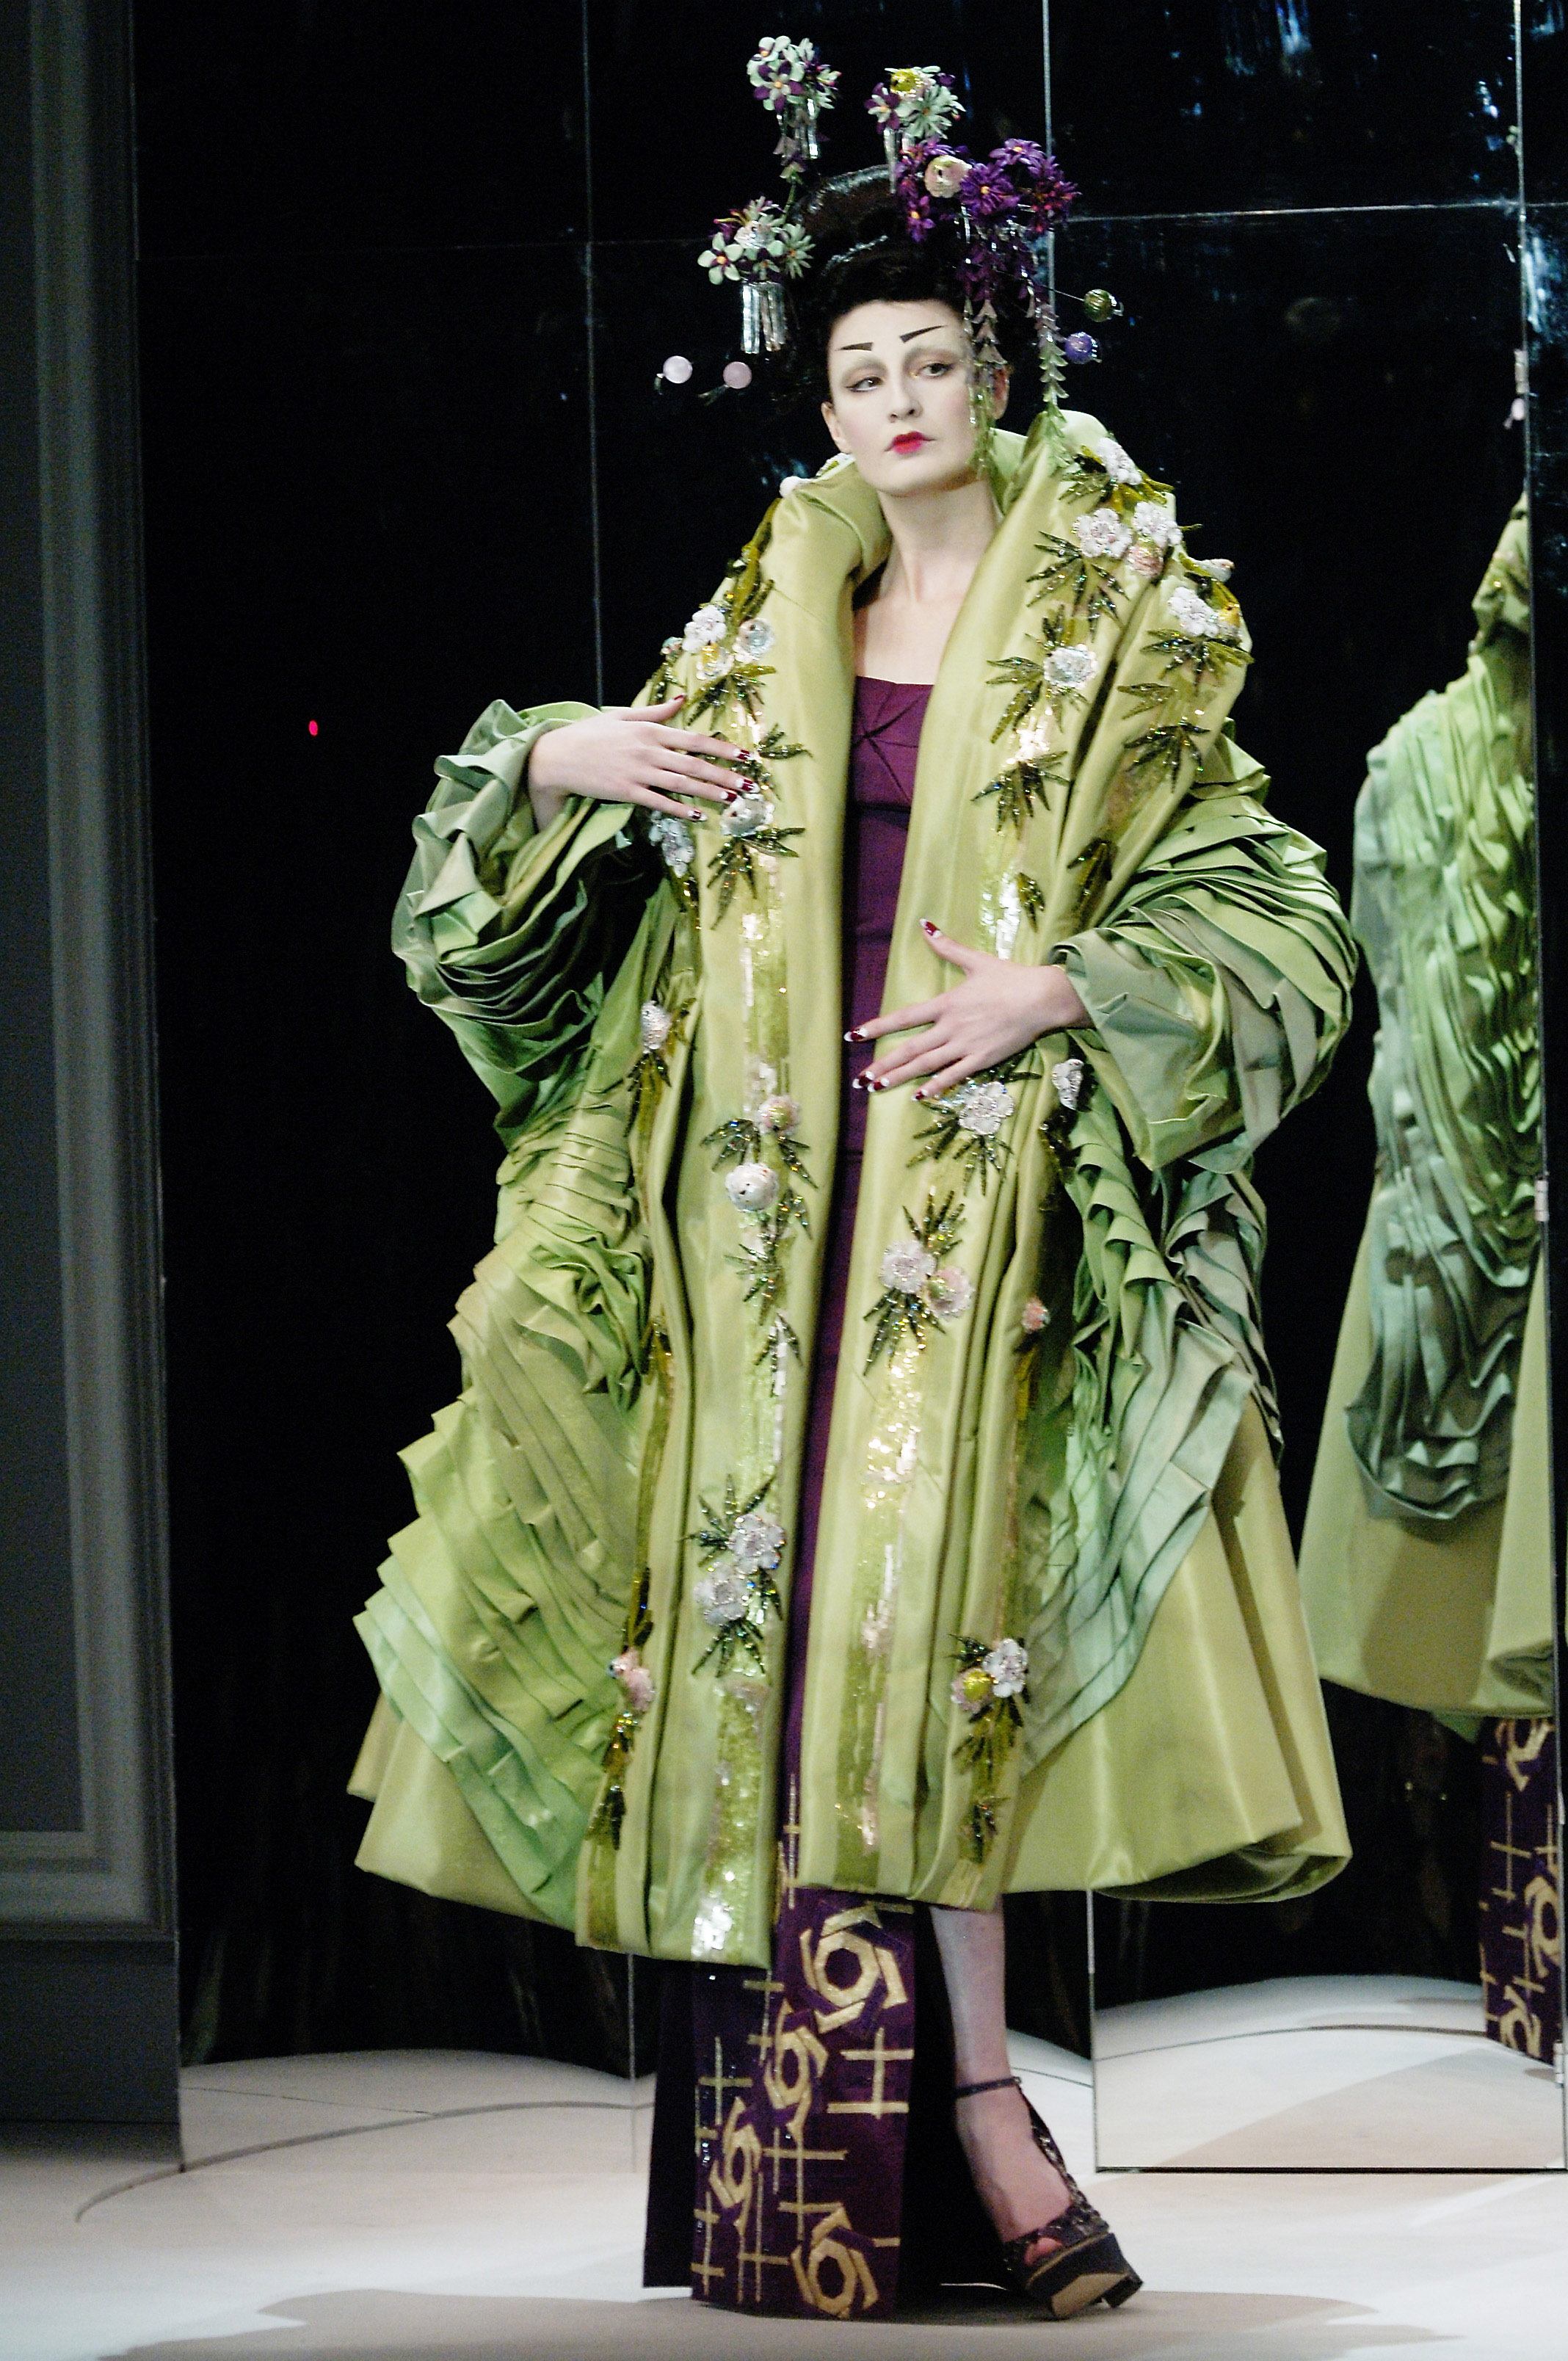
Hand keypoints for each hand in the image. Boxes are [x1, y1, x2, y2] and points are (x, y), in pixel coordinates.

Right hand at [527, 695, 745, 830]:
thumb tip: (681, 700)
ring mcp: (638, 771)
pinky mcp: (626, 791)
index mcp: (649, 730)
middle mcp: (648, 749)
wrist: (557, 756)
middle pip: (694, 764)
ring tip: (732, 800)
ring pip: (681, 783)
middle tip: (750, 785)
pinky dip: (678, 808)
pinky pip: (658, 801)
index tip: (744, 755)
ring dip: (709, 792)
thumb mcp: (622, 715)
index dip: (722, 748)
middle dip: (725, 775)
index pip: (694, 739)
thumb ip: (655, 712)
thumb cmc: (590, 734)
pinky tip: (696, 815)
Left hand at [850, 920, 1088, 1098]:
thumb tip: (925, 926)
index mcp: (947, 1004)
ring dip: (900, 1077)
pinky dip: (935, 1086)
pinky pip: (954, 1076)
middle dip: (883, 1064)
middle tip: (861, 1078)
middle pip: (910, 1049)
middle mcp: (951, 1027)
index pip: (904, 1017)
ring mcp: (966, 1045)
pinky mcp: (983, 1059)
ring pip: (926, 1065)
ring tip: (878, 1088)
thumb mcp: (976, 960)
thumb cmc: (1010, 978)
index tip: (855, 1035)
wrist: (1042, 998)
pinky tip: (919, 1095)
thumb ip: (947, 947)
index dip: (878, 1027)